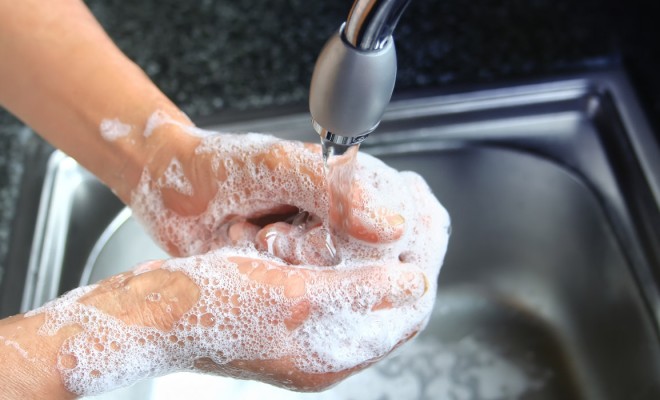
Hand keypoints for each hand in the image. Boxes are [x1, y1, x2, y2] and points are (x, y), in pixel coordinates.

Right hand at [27, 132, 449, 394]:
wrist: (153, 311)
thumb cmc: (209, 305)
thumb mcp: (290, 294)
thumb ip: (356, 291)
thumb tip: (413, 282)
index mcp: (329, 355)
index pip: (402, 318)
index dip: (422, 273)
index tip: (430, 232)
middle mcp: (322, 348)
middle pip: (387, 306)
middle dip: (407, 260)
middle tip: (420, 216)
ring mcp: (305, 330)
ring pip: (363, 291)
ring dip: (382, 254)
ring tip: (395, 214)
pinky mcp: (289, 310)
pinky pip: (337, 283)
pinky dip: (352, 255)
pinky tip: (352, 227)